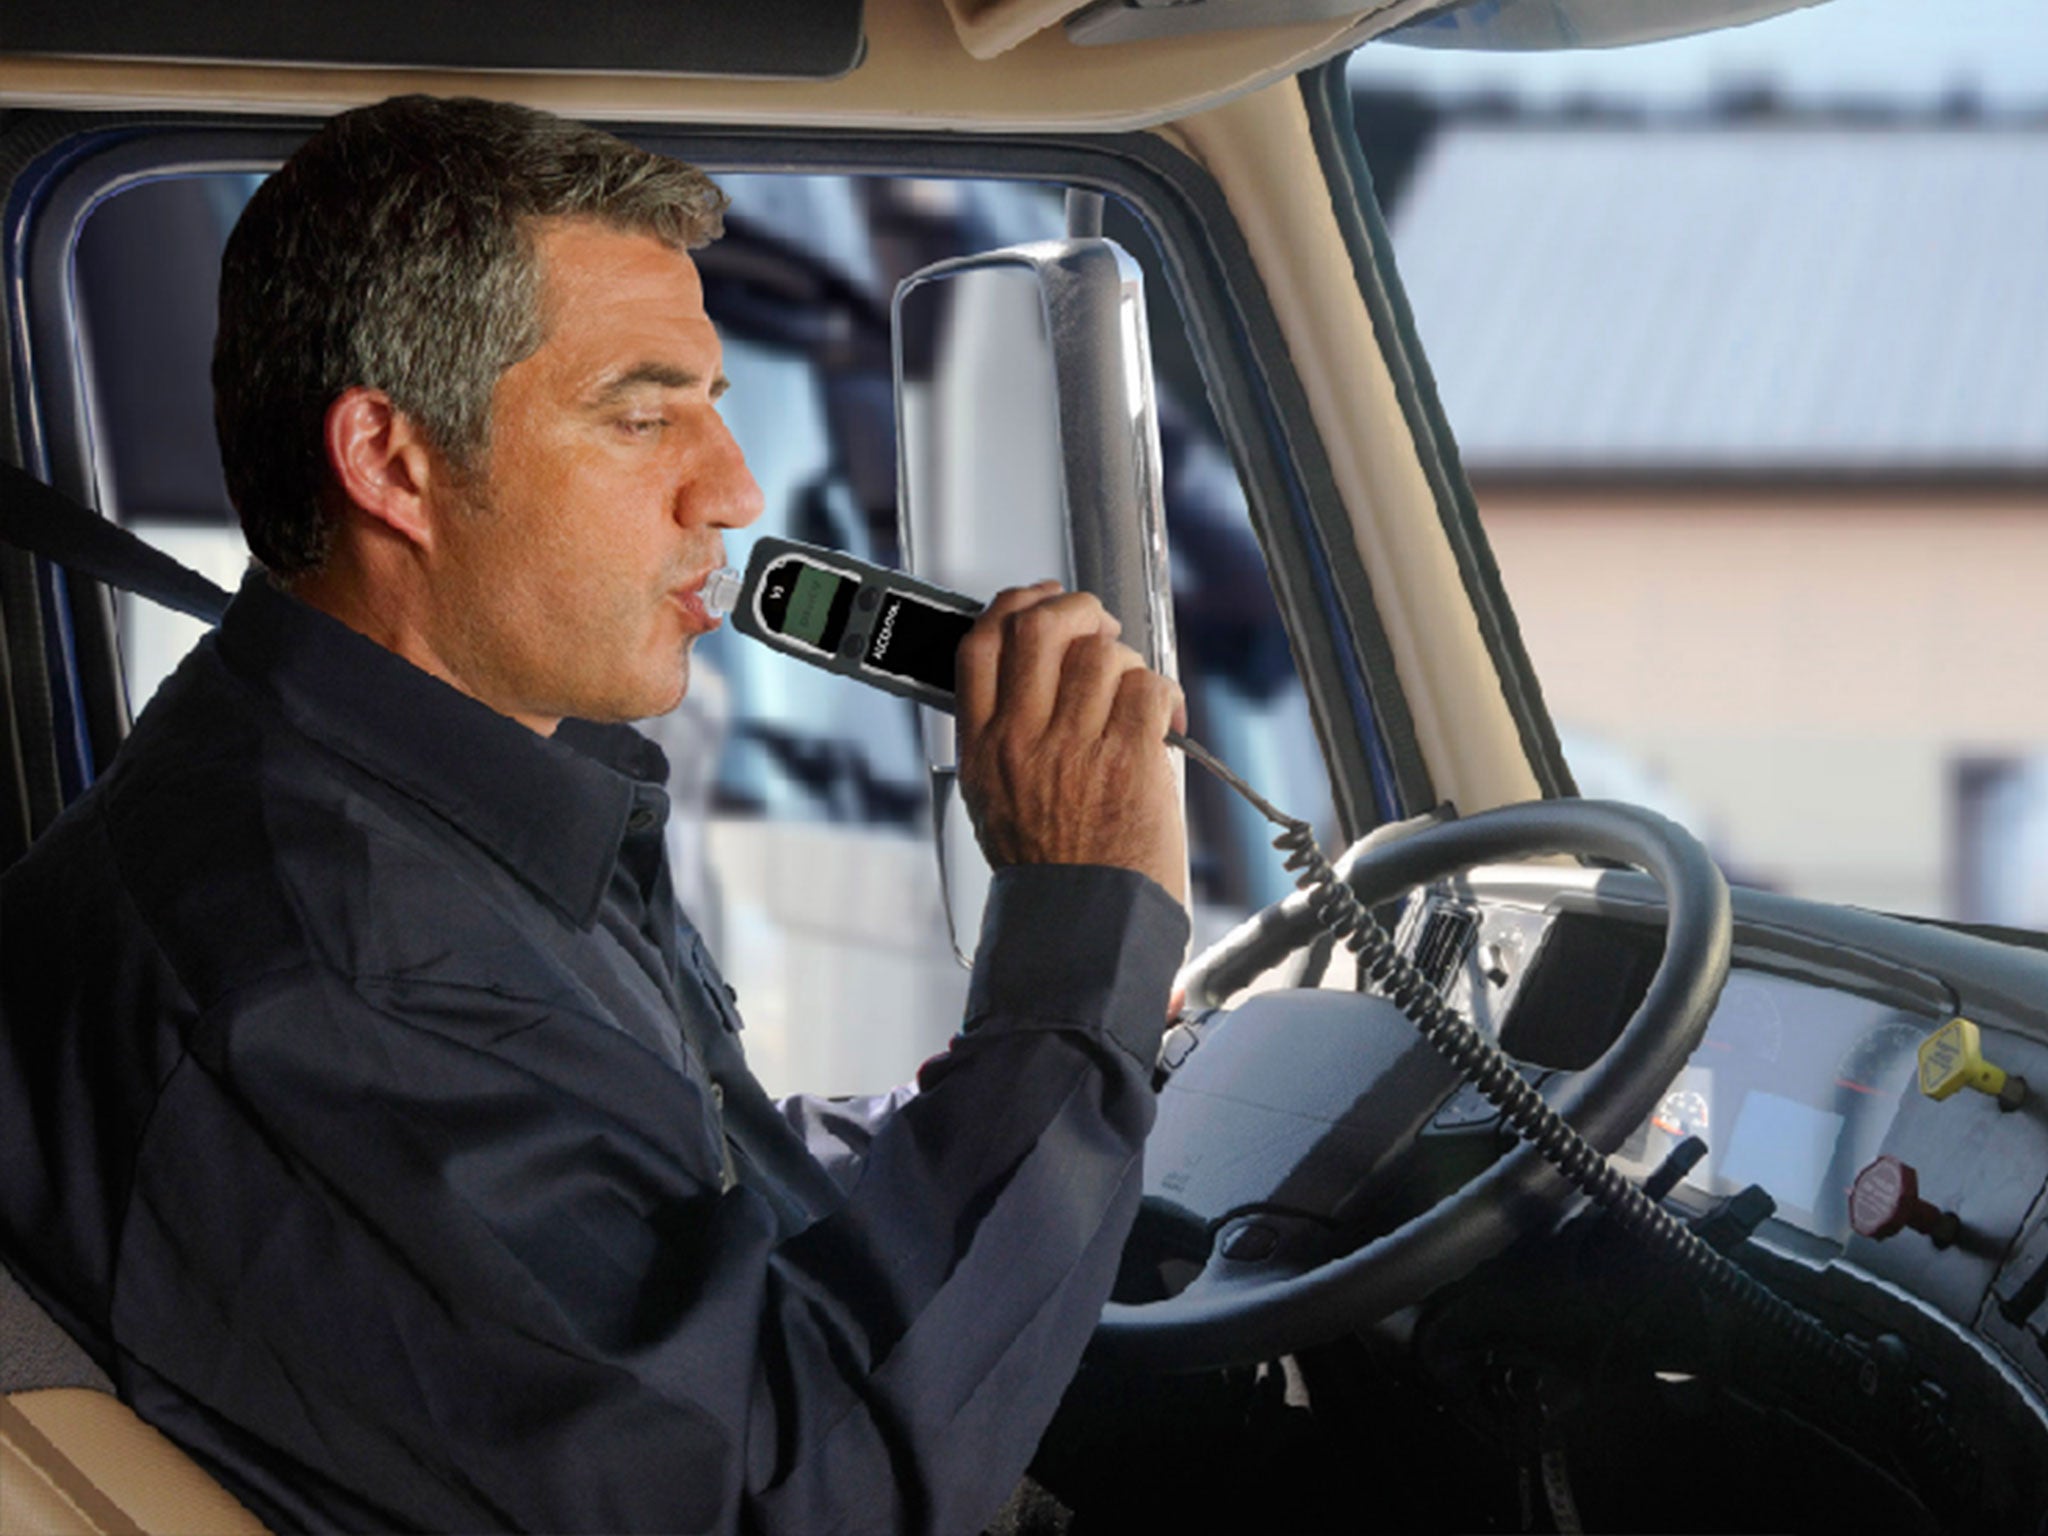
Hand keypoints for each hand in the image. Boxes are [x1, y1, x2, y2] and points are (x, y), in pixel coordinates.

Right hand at [956, 583, 1188, 906]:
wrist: (1082, 926)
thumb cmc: (1047, 870)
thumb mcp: (992, 798)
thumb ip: (1004, 735)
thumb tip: (1037, 677)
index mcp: (982, 747)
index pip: (981, 644)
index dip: (1013, 604)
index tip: (1038, 600)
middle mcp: (1021, 741)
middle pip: (1039, 628)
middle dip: (1077, 610)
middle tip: (1099, 628)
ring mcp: (1073, 749)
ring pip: (1102, 653)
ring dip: (1127, 664)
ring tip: (1134, 699)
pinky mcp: (1127, 761)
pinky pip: (1147, 688)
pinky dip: (1163, 695)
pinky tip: (1164, 723)